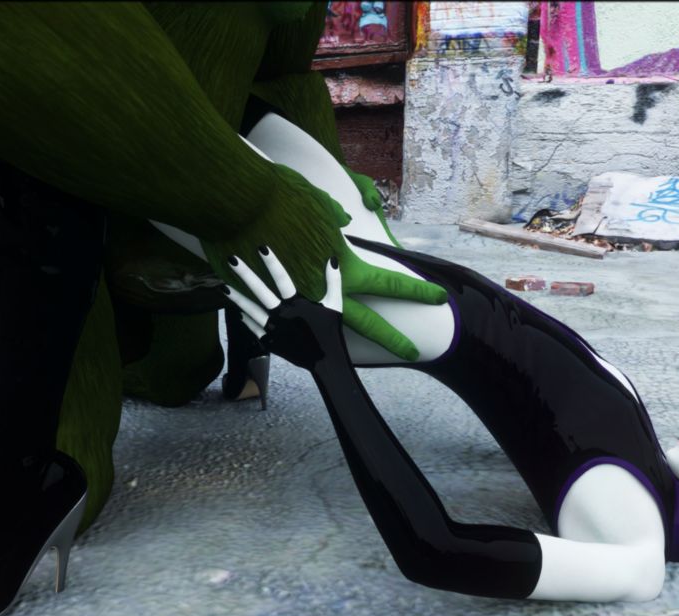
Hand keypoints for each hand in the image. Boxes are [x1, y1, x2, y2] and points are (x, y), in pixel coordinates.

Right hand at [203, 164, 443, 361]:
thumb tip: (344, 219)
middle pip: (368, 323)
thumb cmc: (281, 197)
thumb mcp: (316, 201)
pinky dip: (299, 327)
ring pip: (330, 329)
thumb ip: (334, 215)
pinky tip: (303, 338)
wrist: (239, 207)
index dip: (417, 291)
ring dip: (342, 341)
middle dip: (394, 339)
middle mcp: (327, 290)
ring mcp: (301, 302)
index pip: (390, 283)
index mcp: (345, 264)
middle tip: (415, 352)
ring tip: (354, 354)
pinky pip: (295, 320)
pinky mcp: (274, 304)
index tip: (440, 297)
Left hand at [220, 245, 345, 370]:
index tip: (261, 248)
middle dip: (245, 275)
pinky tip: (236, 310)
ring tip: (222, 287)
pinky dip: (244, 319)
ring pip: (251, 311)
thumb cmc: (330, 331)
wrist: (325, 362)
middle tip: (231, 260)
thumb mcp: (334, 305)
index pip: (282, 279)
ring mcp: (274, 329)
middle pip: (261, 292)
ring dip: (236, 298)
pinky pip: (253, 328)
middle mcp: (282, 315)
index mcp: (297, 304)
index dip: (272, 263)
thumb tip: (333, 259)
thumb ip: (333, 282)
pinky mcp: (270, 342)